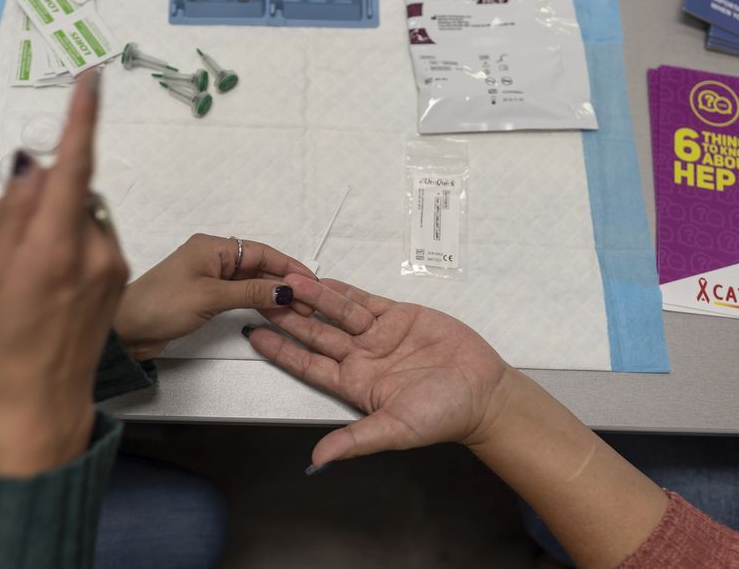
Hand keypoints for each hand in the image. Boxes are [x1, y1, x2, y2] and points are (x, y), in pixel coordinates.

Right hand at [0, 71, 128, 477]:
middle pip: (72, 190)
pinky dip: (71, 241)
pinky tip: (51, 280)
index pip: (74, 166)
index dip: (82, 120)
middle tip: (6, 235)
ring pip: (82, 214)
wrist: (42, 400)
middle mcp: (95, 249)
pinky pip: (94, 238)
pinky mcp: (119, 276)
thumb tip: (37, 168)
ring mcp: (113, 263)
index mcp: (56, 246)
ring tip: (28, 269)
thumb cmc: (3, 342)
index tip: (91, 80)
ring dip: (56, 222)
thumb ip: (17, 213)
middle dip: (42, 196)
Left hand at [114, 234, 316, 359]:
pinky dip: (256, 301)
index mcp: (213, 247)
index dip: (288, 266)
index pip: (261, 252)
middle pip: (258, 266)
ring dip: (272, 293)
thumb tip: (285, 290)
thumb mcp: (211, 297)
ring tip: (298, 309)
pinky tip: (273, 311)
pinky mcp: (204, 295)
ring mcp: (208, 277)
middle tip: (309, 301)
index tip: (311, 281)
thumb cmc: (162, 304)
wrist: (126, 329)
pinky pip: (238, 294)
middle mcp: (212, 257)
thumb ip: (250, 292)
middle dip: (284, 282)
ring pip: (250, 281)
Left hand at [247, 274, 510, 468]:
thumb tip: (318, 460)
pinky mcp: (398, 316)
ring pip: (337, 312)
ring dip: (313, 297)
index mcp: (353, 384)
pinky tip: (323, 279)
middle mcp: (360, 357)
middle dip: (289, 316)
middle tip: (261, 296)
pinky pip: (364, 300)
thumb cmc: (442, 415)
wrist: (483, 392)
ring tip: (288, 281)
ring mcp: (378, 335)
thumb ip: (356, 440)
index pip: (308, 364)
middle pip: (316, 333)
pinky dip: (344, 290)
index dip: (281, 350)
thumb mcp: (395, 430)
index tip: (254, 336)